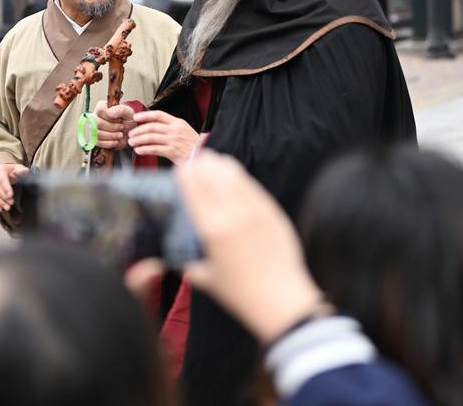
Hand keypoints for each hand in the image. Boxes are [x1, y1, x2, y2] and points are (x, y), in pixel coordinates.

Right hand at [0, 162, 29, 211]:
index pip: (1, 179)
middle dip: (3, 196)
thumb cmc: (12, 171)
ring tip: (7, 207)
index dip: (6, 188)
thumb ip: (21, 170)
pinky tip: (0, 208)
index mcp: (0, 169)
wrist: (3, 172)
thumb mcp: (18, 168)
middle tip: (11, 202)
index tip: (11, 195)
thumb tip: (24, 171)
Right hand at [92, 100, 134, 149]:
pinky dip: (109, 143)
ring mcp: (93, 128)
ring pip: (97, 133)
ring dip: (111, 136)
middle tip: (122, 128)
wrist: (129, 132)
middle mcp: (94, 116)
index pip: (100, 111)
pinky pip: (98, 142)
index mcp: (101, 107)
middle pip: (97, 123)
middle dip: (112, 128)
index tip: (120, 120)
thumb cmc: (127, 120)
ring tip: (120, 135)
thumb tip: (109, 112)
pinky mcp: (94, 139)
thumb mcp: (129, 113)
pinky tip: (116, 141)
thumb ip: (121, 110)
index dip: (111, 117)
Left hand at [128, 110, 199, 164]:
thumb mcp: (183, 130)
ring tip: (132, 143)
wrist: (202, 154)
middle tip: (130, 134)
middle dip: (138, 130)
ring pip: (151, 137)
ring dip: (138, 140)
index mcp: (177, 122)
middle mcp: (175, 130)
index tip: (136, 117)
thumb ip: (169, 127)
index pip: (158, 115)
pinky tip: (139, 150)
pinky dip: (144, 149)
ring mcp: (174, 141)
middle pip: (152, 127)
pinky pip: (154, 149)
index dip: (145, 115)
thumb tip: (151, 126)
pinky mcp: (172, 152)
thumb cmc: (192, 144)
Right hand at [176, 152, 323, 343]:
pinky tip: (235, 173)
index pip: (194, 190)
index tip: (181, 169)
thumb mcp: (205, 278)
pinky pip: (254, 188)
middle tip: (195, 160)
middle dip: (202, 166)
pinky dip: (241, 177)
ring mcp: (256, 213)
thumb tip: (181, 256)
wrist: (281, 302)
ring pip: (235, 178)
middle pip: (213, 178)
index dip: (186, 176)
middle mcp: (233, 216)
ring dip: (221, 166)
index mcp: (212, 230)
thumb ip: (190, 263)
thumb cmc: (240, 295)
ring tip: (213, 160)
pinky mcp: (273, 214)